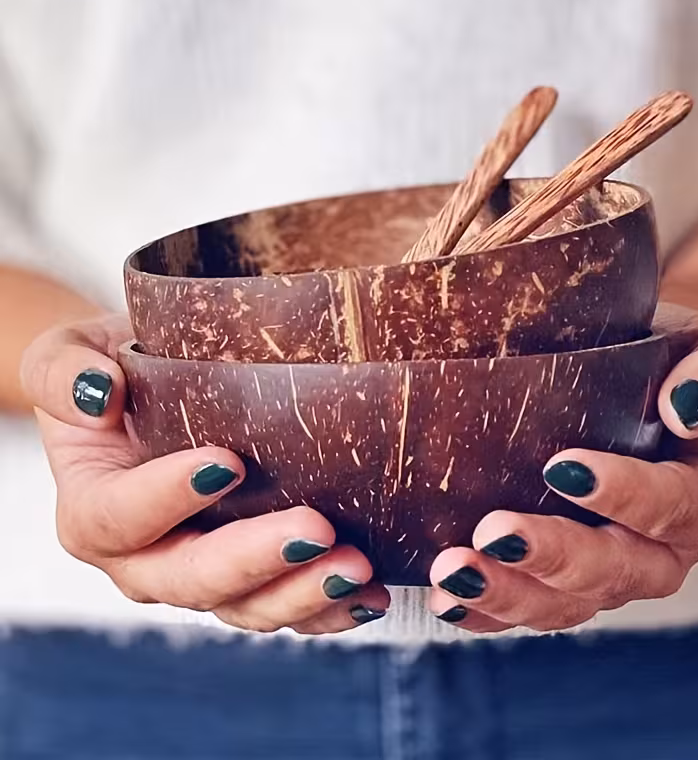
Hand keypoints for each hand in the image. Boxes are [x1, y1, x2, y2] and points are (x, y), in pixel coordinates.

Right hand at [20, 314, 388, 633]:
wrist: (149, 397)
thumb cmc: (114, 369)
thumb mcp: (68, 353)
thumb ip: (62, 371)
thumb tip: (98, 393)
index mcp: (95, 508)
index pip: (118, 517)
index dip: (167, 498)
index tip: (227, 462)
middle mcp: (142, 558)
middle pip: (188, 579)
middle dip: (253, 560)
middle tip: (315, 529)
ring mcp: (198, 575)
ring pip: (244, 607)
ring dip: (302, 593)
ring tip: (356, 566)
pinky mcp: (249, 580)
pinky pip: (284, 608)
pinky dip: (328, 610)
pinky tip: (368, 595)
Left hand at [427, 305, 697, 631]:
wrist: (636, 381)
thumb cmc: (667, 360)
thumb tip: (685, 405)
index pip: (675, 506)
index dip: (626, 494)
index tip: (561, 467)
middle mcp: (662, 550)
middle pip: (617, 571)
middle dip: (554, 558)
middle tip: (493, 532)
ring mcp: (608, 574)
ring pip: (566, 606)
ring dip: (508, 594)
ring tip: (454, 573)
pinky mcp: (559, 582)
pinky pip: (527, 608)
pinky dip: (485, 612)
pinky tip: (446, 600)